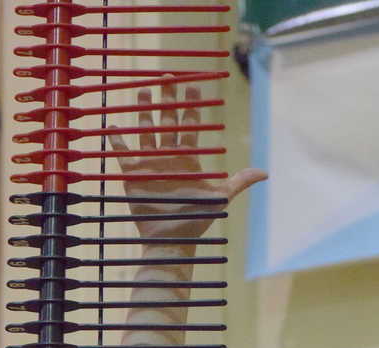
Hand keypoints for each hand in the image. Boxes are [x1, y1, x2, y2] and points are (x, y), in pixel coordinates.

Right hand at [108, 77, 266, 241]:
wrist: (171, 239)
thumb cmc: (197, 220)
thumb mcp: (220, 197)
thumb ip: (239, 182)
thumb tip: (265, 173)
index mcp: (189, 159)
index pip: (191, 125)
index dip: (191, 105)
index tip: (193, 84)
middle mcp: (170, 158)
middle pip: (168, 122)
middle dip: (167, 100)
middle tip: (167, 76)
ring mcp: (151, 165)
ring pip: (146, 132)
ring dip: (143, 112)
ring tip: (140, 90)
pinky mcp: (134, 176)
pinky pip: (124, 154)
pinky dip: (118, 140)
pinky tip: (113, 124)